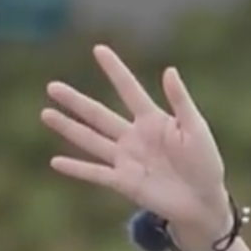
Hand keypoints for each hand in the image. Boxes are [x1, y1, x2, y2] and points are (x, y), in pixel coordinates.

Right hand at [40, 45, 231, 244]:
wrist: (204, 201)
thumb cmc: (205, 163)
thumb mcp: (196, 129)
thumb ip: (180, 101)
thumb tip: (169, 70)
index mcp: (153, 120)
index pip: (129, 90)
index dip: (115, 70)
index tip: (99, 49)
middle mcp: (134, 137)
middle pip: (99, 115)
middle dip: (75, 101)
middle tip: (52, 86)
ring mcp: (127, 159)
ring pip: (91, 140)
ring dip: (68, 128)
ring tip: (45, 114)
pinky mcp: (124, 182)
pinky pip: (96, 174)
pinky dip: (76, 169)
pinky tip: (55, 161)